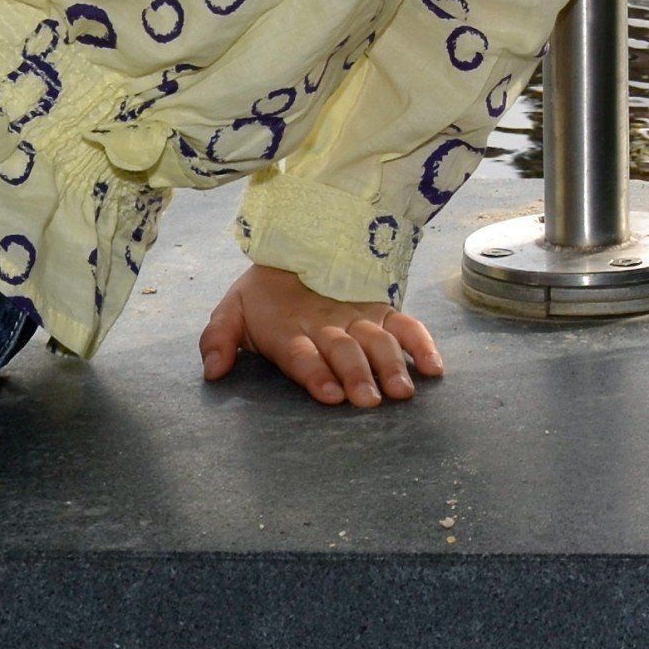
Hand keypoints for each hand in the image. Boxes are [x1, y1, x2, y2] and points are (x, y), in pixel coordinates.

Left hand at [202, 264, 443, 408]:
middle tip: (370, 402)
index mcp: (288, 328)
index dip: (315, 372)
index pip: (301, 353)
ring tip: (402, 391)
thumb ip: (218, 338)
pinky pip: (405, 326)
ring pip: (377, 340)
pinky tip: (434, 369)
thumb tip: (214, 371)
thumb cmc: (263, 294)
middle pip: (344, 350)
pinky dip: (422, 344)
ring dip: (391, 365)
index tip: (331, 395)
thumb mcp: (232, 310)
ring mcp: (357, 317)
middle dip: (358, 374)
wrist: (295, 246)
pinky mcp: (380, 311)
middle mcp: (326, 324)